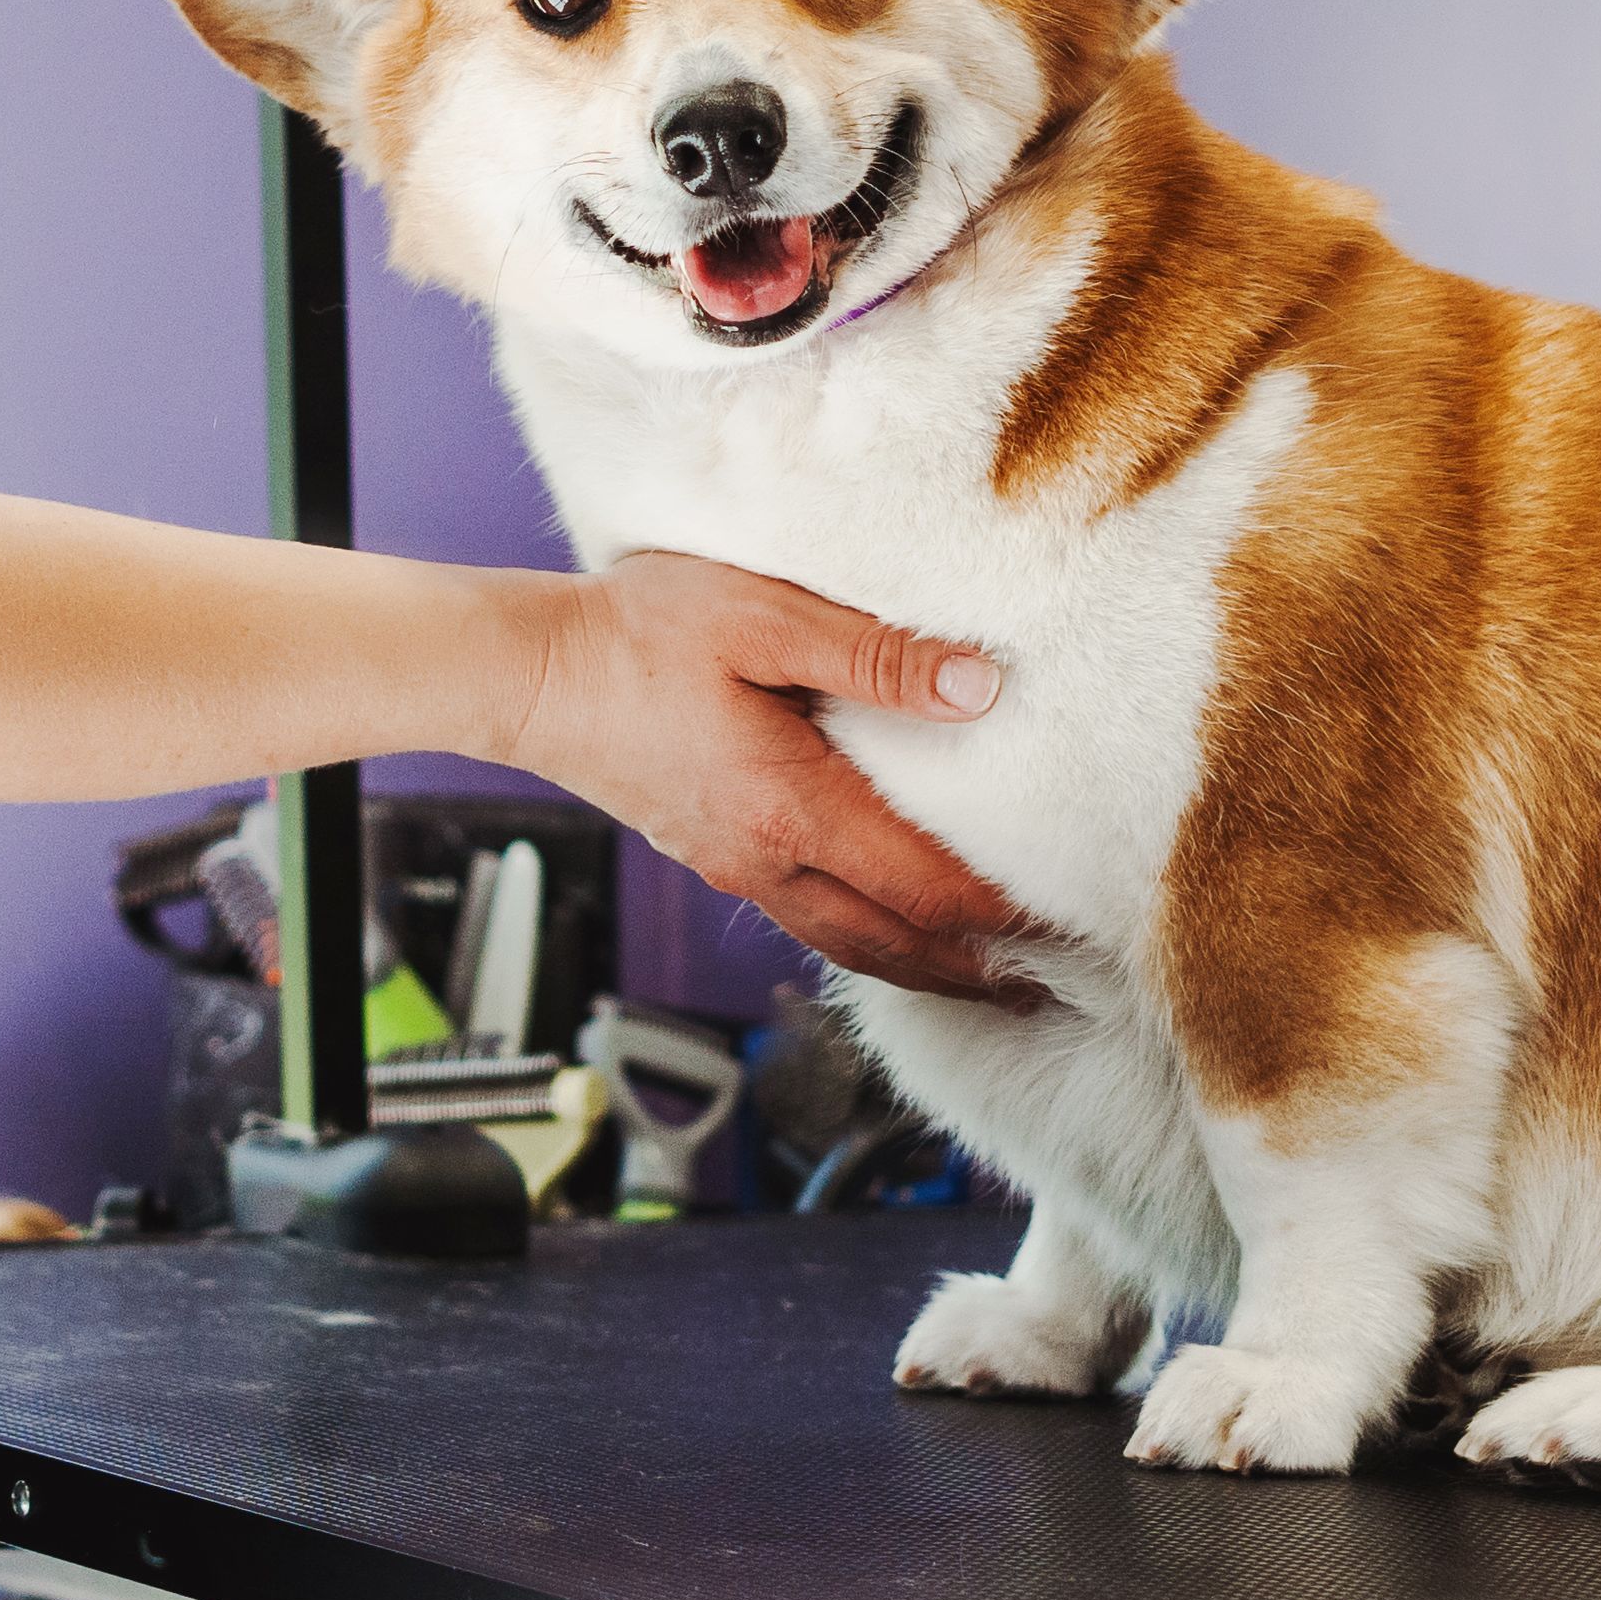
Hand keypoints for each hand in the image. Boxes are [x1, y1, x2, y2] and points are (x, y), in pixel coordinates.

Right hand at [509, 550, 1028, 1001]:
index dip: (1005, 913)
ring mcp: (736, 867)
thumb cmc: (638, 632)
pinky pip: (810, 922)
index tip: (1075, 925)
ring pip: (853, 945)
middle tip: (1061, 982)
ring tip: (996, 981)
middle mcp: (768, 860)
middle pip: (898, 941)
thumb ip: (876, 654)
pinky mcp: (712, 856)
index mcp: (792, 808)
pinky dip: (871, 945)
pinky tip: (892, 937)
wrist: (525, 672)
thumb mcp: (763, 618)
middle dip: (983, 966)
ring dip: (930, 970)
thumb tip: (981, 686)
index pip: (927, 884)